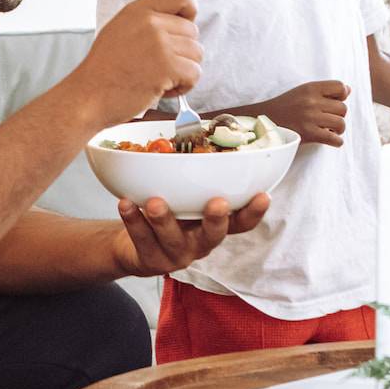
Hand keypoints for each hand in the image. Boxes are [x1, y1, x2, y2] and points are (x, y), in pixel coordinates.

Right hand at [70, 0, 201, 125]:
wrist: (88, 96)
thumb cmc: (103, 70)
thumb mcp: (120, 30)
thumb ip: (147, 20)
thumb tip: (177, 20)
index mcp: (138, 10)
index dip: (188, 10)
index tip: (182, 24)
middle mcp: (150, 23)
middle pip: (192, 31)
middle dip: (182, 52)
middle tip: (161, 65)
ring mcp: (159, 44)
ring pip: (196, 53)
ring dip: (183, 70)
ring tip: (160, 78)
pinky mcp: (166, 66)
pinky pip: (194, 73)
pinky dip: (183, 86)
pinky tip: (161, 88)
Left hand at [111, 194, 270, 277]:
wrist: (133, 246)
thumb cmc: (169, 213)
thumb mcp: (186, 199)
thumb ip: (195, 179)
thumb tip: (196, 128)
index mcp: (213, 226)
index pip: (241, 223)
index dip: (254, 212)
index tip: (264, 195)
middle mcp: (199, 243)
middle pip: (213, 236)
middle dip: (216, 220)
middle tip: (217, 203)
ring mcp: (175, 255)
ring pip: (173, 239)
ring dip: (164, 219)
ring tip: (154, 202)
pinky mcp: (150, 260)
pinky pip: (142, 240)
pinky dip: (133, 220)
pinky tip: (125, 203)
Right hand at [256, 80, 349, 146]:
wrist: (263, 122)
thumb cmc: (285, 107)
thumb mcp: (302, 92)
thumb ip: (324, 90)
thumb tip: (348, 90)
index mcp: (310, 88)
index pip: (340, 87)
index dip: (342, 95)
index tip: (334, 102)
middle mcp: (311, 101)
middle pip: (343, 108)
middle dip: (338, 115)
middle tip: (328, 120)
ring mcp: (310, 118)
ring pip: (341, 123)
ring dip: (338, 129)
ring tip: (330, 130)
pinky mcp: (309, 134)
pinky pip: (335, 139)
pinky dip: (336, 142)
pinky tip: (330, 140)